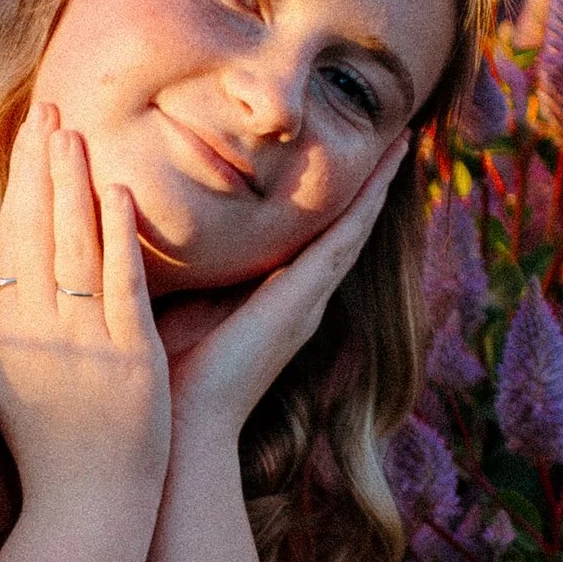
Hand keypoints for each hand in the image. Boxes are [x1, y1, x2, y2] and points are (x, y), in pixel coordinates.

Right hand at [0, 100, 171, 516]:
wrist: (87, 512)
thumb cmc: (54, 455)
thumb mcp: (15, 385)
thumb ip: (12, 331)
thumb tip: (0, 287)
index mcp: (12, 335)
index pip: (11, 242)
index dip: (18, 184)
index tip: (24, 136)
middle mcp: (40, 332)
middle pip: (35, 232)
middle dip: (39, 165)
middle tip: (45, 106)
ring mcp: (84, 344)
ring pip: (74, 248)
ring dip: (71, 185)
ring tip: (71, 129)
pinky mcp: (129, 360)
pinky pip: (121, 286)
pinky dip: (118, 236)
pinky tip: (117, 192)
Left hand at [154, 140, 409, 444]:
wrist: (182, 421)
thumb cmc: (170, 369)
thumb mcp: (183, 300)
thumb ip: (189, 266)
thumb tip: (159, 219)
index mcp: (277, 296)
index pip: (315, 234)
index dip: (336, 197)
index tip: (352, 157)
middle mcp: (302, 297)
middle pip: (347, 228)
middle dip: (372, 184)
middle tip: (400, 140)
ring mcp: (308, 300)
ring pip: (353, 229)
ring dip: (379, 186)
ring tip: (403, 145)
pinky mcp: (303, 302)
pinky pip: (342, 244)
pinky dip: (364, 208)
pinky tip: (382, 177)